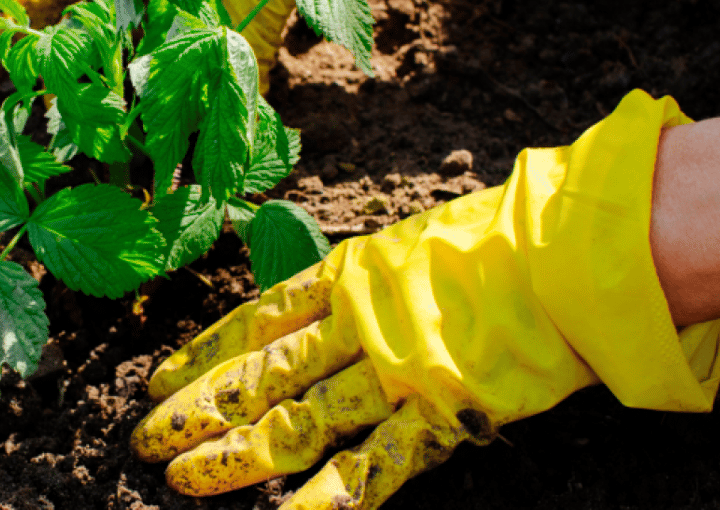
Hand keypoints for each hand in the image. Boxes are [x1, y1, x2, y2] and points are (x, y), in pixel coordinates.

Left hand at [130, 90, 719, 508]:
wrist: (575, 252)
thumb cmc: (507, 236)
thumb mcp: (419, 240)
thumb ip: (368, 276)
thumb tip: (323, 303)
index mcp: (353, 274)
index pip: (257, 318)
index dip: (205, 351)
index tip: (159, 376)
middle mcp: (358, 325)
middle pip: (259, 375)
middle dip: (198, 408)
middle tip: (144, 437)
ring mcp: (394, 373)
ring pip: (295, 421)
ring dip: (234, 452)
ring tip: (180, 477)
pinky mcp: (439, 415)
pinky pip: (372, 469)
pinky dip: (322, 502)